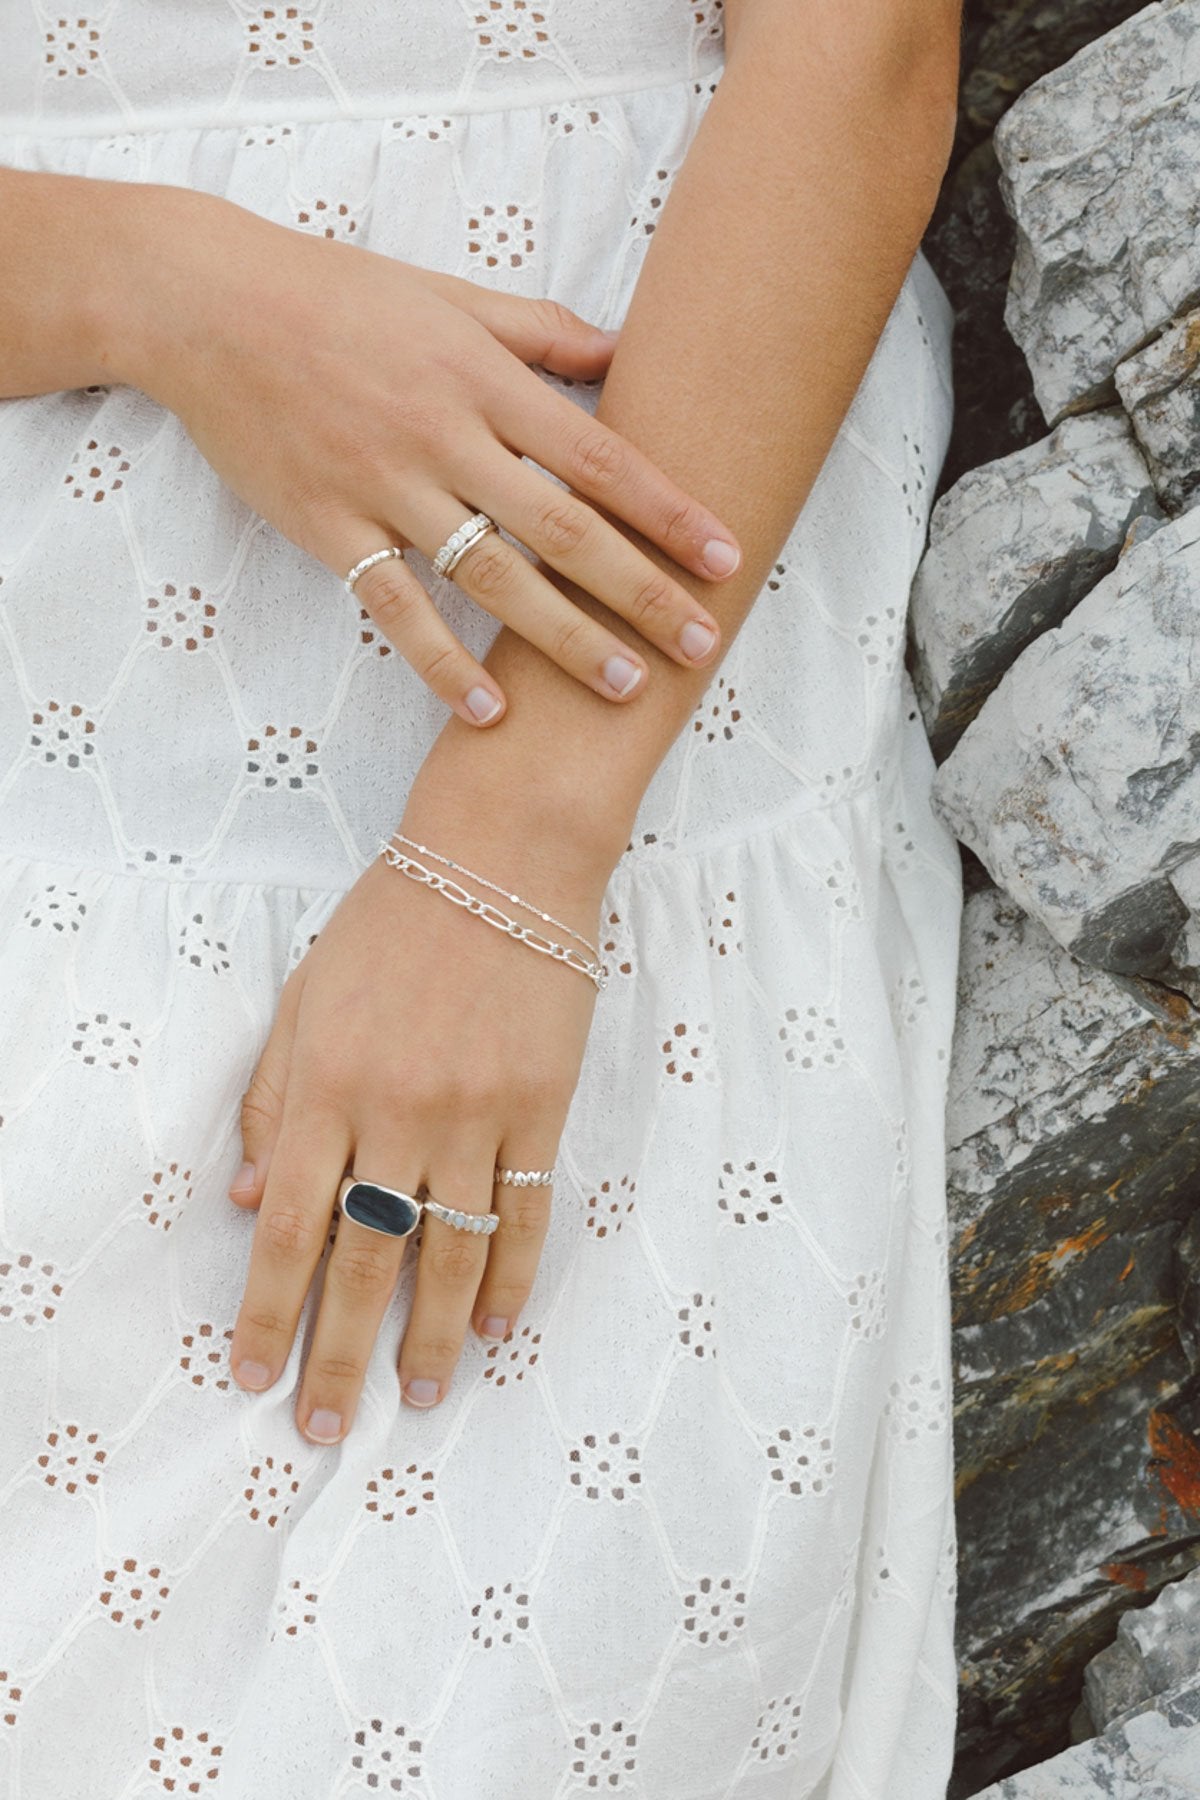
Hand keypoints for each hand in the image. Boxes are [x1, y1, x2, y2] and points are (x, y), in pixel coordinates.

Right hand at [123, 185, 739, 726]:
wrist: (207, 305)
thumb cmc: (338, 295)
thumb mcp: (449, 297)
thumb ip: (540, 331)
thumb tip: (623, 352)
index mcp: (484, 379)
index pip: (599, 458)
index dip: (669, 511)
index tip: (726, 558)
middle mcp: (445, 436)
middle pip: (563, 530)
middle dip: (640, 591)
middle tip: (701, 644)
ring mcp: (385, 487)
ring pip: (491, 576)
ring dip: (563, 638)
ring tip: (624, 687)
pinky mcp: (329, 528)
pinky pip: (396, 608)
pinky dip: (442, 662)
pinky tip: (491, 711)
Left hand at [223, 777, 612, 1442]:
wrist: (504, 860)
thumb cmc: (393, 923)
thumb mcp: (307, 998)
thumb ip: (275, 1099)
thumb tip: (251, 1201)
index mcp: (328, 1087)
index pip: (290, 1229)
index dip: (267, 1311)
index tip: (251, 1376)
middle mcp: (398, 1114)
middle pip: (365, 1260)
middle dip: (339, 1355)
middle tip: (324, 1430)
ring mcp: (476, 1115)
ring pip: (449, 1252)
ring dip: (428, 1336)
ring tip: (416, 1400)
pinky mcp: (541, 1107)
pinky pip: (525, 1212)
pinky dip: (510, 1277)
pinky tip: (492, 1328)